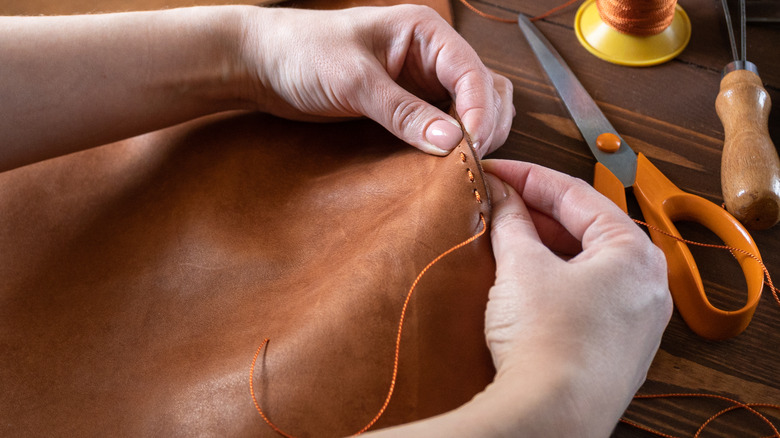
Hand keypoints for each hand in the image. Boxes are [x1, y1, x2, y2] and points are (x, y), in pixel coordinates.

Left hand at [240, 5, 513, 156]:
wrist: (263, 65)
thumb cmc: (303, 53)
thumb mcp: (353, 81)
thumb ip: (403, 112)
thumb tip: (451, 141)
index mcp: (426, 33)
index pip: (474, 72)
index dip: (479, 111)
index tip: (470, 146)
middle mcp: (432, 56)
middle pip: (486, 91)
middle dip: (485, 125)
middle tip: (466, 161)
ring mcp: (423, 83)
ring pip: (474, 110)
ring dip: (475, 135)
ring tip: (458, 163)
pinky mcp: (408, 107)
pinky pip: (445, 125)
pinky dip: (452, 143)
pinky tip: (441, 163)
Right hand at [480, 159, 671, 434]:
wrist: (551, 416)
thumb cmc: (548, 342)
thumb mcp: (521, 267)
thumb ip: (511, 221)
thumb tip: (500, 195)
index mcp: (634, 251)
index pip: (576, 194)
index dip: (528, 177)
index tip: (496, 170)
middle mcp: (646, 282)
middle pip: (584, 227)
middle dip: (535, 212)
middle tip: (494, 201)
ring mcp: (634, 318)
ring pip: (584, 262)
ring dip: (542, 245)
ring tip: (501, 235)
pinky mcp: (615, 346)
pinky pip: (585, 294)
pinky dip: (553, 278)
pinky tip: (520, 277)